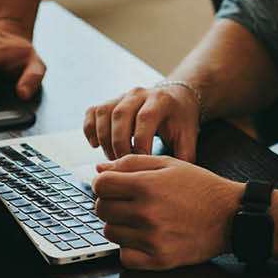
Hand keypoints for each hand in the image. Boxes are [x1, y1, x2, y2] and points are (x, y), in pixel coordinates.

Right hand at [83, 83, 201, 162]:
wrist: (176, 98)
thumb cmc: (181, 121)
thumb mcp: (188, 137)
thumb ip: (182, 158)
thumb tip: (173, 183)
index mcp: (160, 101)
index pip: (144, 119)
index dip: (140, 145)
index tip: (142, 165)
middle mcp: (139, 94)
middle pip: (120, 115)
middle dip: (119, 145)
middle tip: (123, 166)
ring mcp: (123, 96)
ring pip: (104, 113)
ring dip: (104, 140)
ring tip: (113, 159)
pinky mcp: (110, 101)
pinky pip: (92, 112)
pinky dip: (90, 129)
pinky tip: (96, 145)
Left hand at [92, 155, 240, 269]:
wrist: (230, 216)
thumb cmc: (200, 187)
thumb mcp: (168, 164)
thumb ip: (131, 163)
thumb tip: (99, 170)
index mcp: (147, 185)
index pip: (101, 185)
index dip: (102, 182)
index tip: (110, 185)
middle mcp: (147, 213)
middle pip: (102, 209)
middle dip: (109, 202)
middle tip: (125, 201)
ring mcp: (152, 239)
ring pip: (110, 233)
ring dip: (118, 225)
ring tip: (137, 218)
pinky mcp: (159, 260)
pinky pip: (124, 257)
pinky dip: (128, 248)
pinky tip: (142, 237)